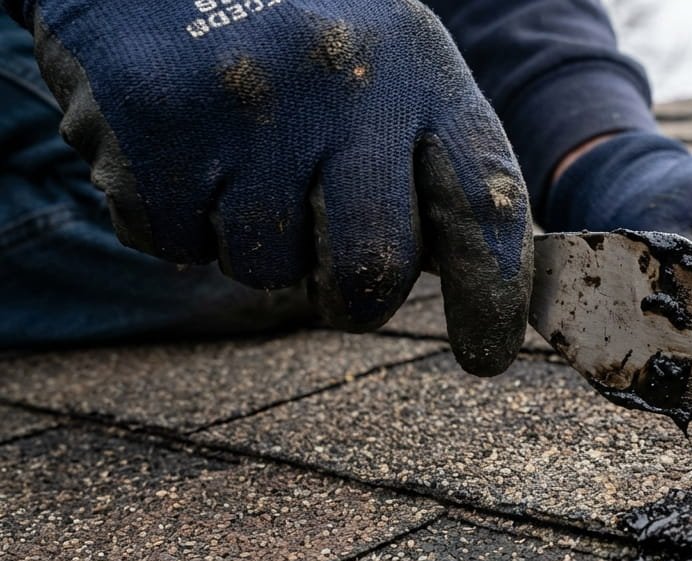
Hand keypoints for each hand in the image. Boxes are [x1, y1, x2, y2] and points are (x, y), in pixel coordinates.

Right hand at [22, 0, 530, 373]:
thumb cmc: (297, 32)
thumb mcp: (390, 66)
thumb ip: (435, 164)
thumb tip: (484, 286)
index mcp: (419, 69)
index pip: (484, 203)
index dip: (493, 295)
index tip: (486, 354)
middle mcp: (342, 83)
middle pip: (371, 269)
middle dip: (355, 298)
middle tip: (338, 278)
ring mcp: (245, 104)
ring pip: (266, 267)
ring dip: (256, 244)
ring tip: (243, 161)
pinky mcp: (154, 124)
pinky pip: (175, 243)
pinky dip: (177, 220)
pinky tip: (185, 149)